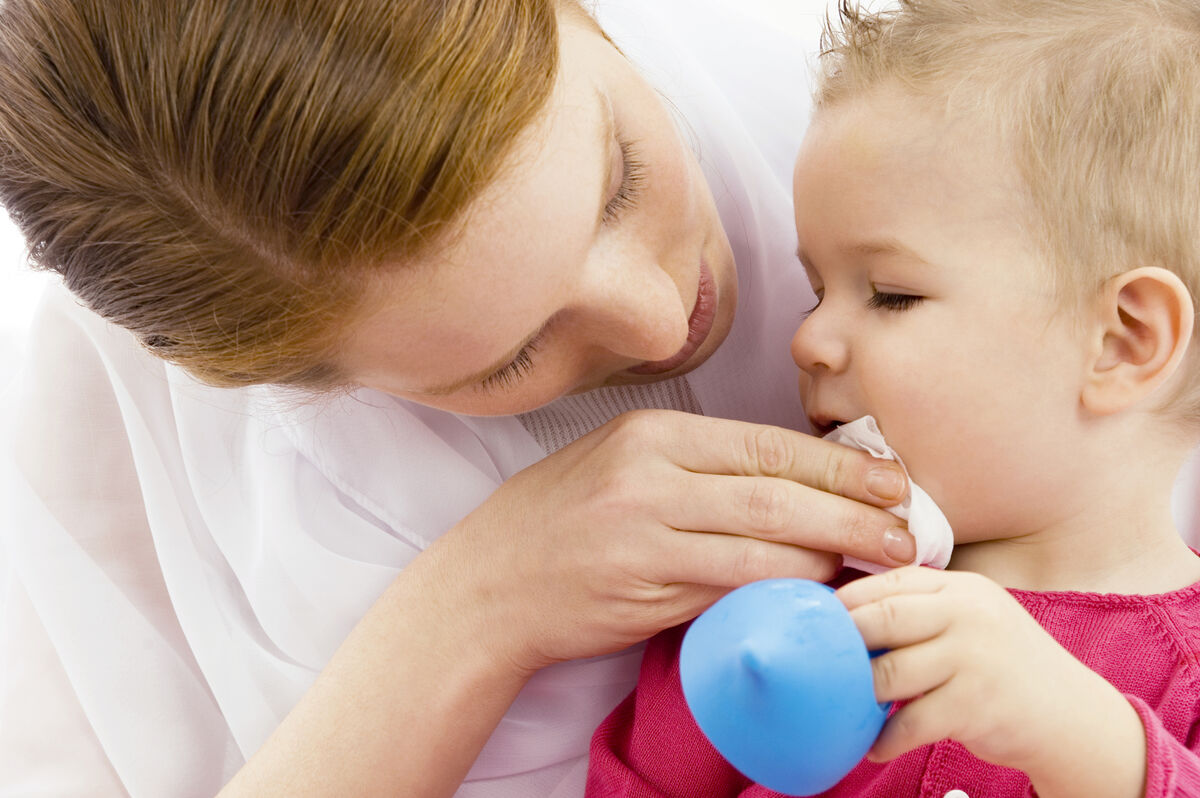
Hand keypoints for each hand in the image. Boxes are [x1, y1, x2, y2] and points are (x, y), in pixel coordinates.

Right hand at [429, 409, 915, 675]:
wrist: (490, 585)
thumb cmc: (560, 521)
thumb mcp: (619, 465)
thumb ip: (696, 469)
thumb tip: (790, 484)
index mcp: (651, 433)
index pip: (764, 441)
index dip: (837, 461)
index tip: (891, 478)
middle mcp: (649, 472)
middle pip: (776, 486)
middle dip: (854, 508)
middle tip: (908, 528)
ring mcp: (644, 529)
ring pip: (763, 537)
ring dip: (833, 552)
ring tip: (884, 562)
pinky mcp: (642, 584)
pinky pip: (734, 584)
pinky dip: (785, 588)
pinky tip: (820, 592)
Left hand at [837, 567, 1146, 796]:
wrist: (1073, 717)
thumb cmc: (1002, 668)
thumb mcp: (970, 621)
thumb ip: (922, 610)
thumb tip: (844, 617)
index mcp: (961, 588)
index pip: (890, 582)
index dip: (847, 601)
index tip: (815, 621)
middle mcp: (969, 613)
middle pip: (883, 618)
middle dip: (843, 640)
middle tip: (815, 661)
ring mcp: (975, 657)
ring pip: (890, 672)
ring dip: (859, 694)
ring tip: (841, 705)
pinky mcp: (978, 704)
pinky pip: (912, 722)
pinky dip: (886, 738)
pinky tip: (872, 747)